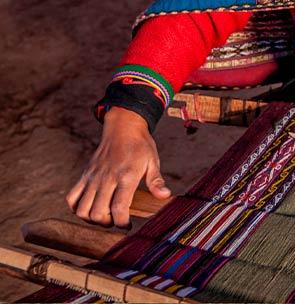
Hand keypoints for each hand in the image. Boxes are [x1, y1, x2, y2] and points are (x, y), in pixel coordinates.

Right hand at [66, 107, 169, 227]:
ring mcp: (93, 177)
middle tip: (116, 220)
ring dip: (91, 218)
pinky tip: (89, 208)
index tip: (128, 225)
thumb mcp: (153, 161)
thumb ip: (156, 181)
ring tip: (103, 216)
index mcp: (126, 176)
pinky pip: (72, 197)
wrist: (123, 127)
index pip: (119, 207)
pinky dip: (76, 208)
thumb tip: (165, 196)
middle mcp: (107, 178)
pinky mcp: (85, 175)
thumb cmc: (140, 145)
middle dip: (107, 223)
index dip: (122, 222)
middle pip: (97, 212)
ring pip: (82, 208)